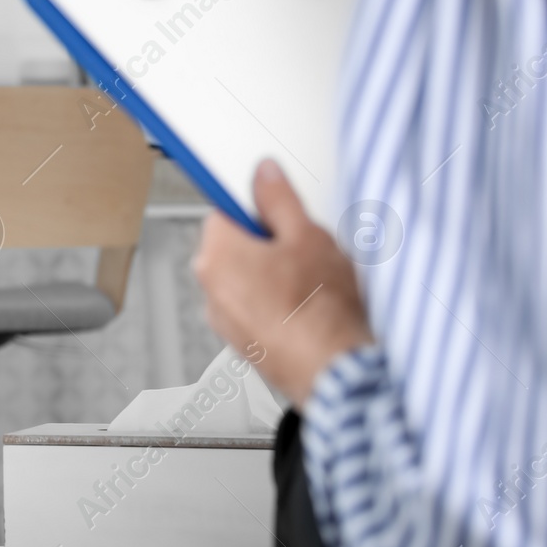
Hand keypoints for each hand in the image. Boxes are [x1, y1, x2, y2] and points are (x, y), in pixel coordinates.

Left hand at [193, 159, 373, 406]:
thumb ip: (279, 198)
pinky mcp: (242, 342)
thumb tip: (264, 174)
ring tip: (310, 285)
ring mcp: (224, 319)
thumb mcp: (307, 235)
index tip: (275, 210)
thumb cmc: (320, 310)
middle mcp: (210, 287)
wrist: (335, 371)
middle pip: (235, 245)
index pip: (223, 210)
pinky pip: (253, 309)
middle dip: (267, 243)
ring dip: (271, 275)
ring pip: (246, 279)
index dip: (255, 208)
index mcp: (217, 254)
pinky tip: (306, 309)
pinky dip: (274, 305)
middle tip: (303, 251)